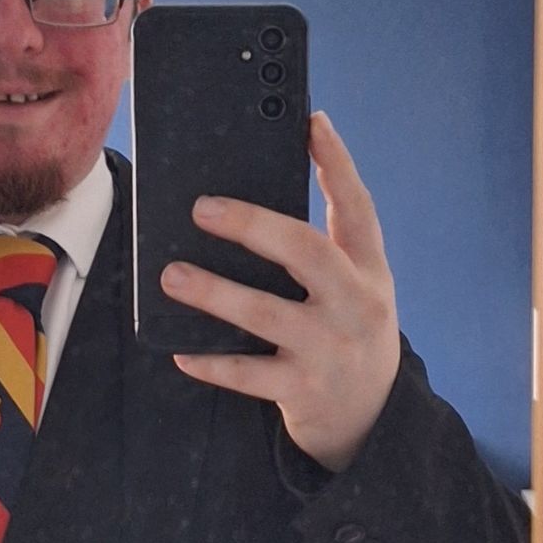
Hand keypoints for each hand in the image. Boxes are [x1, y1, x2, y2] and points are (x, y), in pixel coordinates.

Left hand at [162, 111, 400, 471]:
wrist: (371, 418)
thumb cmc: (349, 335)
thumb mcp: (357, 288)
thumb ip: (328, 247)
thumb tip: (265, 191)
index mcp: (370, 271)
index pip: (358, 208)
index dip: (337, 164)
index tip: (312, 124)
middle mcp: (356, 305)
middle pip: (307, 251)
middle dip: (254, 226)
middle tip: (202, 208)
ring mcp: (329, 349)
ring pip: (267, 314)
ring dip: (215, 293)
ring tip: (171, 276)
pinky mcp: (303, 390)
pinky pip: (248, 375)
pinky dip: (212, 363)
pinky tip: (181, 352)